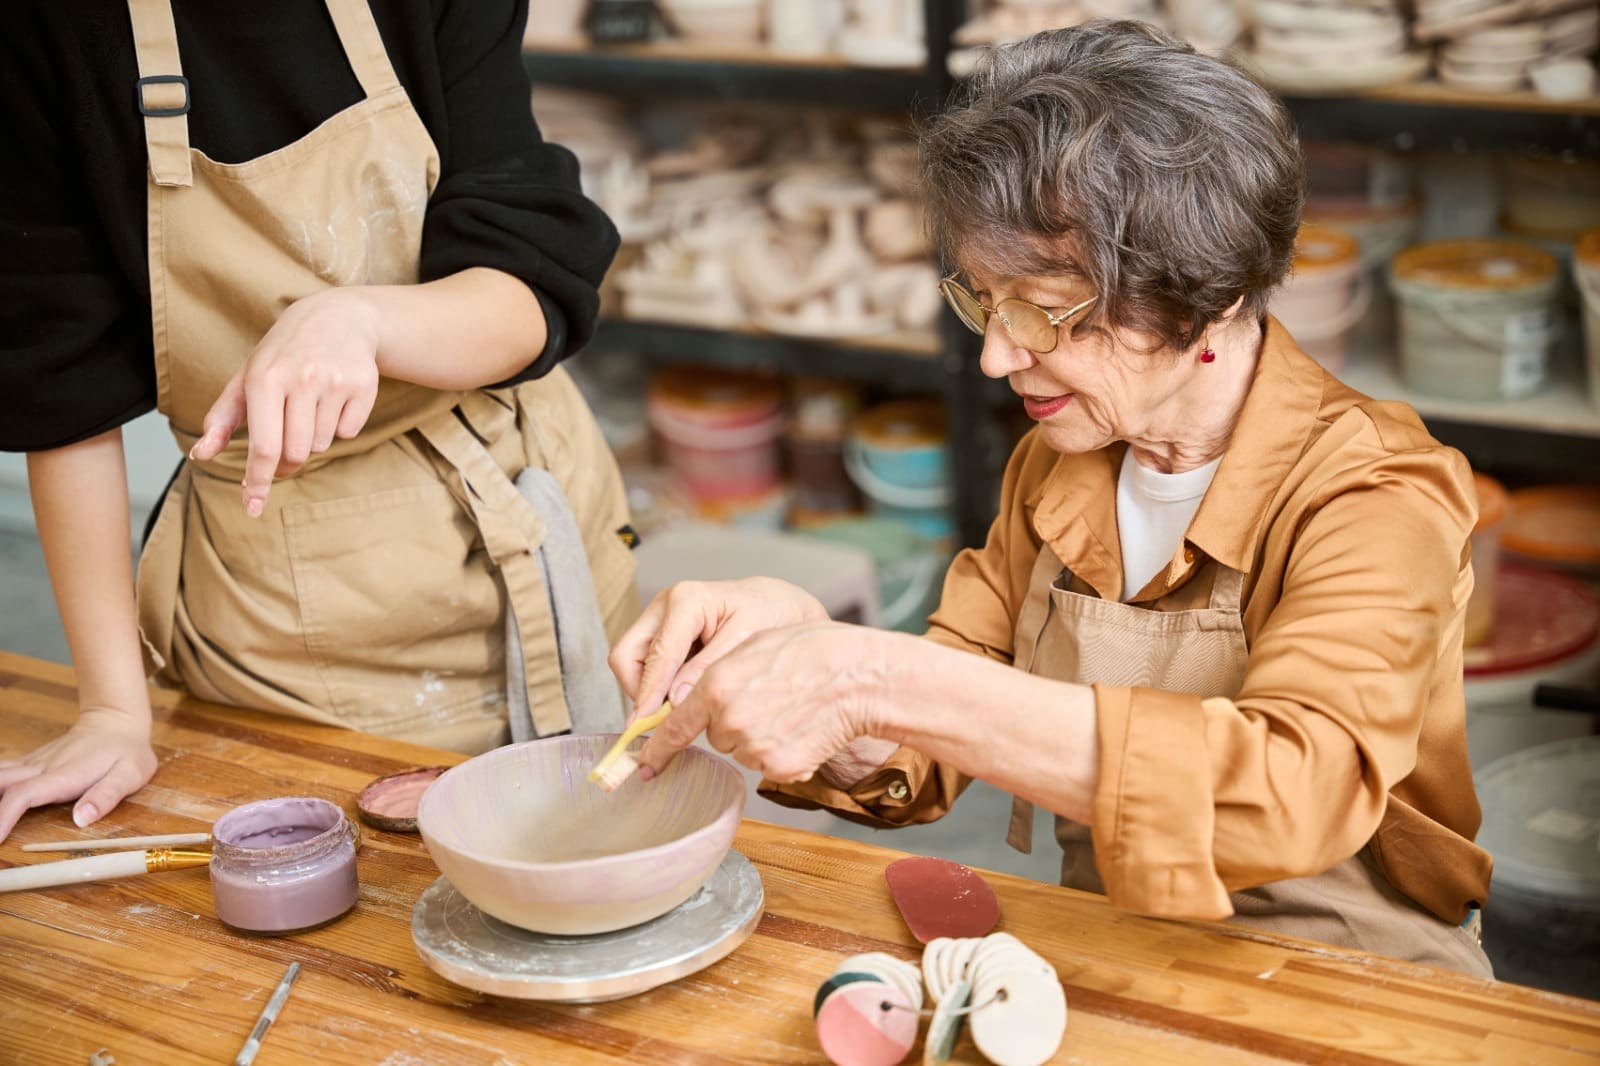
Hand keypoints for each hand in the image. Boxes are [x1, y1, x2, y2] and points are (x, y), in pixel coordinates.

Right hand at [0, 706, 157, 842]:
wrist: (116, 722)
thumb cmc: (127, 752)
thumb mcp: (130, 774)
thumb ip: (107, 796)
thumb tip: (81, 819)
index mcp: (63, 775)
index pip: (23, 795)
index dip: (3, 817)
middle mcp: (40, 768)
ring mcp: (32, 763)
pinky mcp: (29, 763)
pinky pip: (0, 771)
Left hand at [190, 287, 382, 514]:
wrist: (339, 317)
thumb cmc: (284, 353)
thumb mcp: (247, 377)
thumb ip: (222, 418)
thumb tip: (200, 455)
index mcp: (265, 378)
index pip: (264, 446)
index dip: (258, 481)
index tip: (252, 507)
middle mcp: (302, 379)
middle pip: (295, 453)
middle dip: (288, 460)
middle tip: (286, 442)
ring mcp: (335, 382)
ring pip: (322, 444)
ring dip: (313, 436)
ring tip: (311, 403)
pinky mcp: (363, 385)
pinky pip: (348, 431)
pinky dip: (339, 425)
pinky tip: (334, 398)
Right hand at [609, 577, 828, 721]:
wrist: (784, 603)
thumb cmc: (772, 615)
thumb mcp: (747, 642)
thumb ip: (708, 669)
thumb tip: (674, 699)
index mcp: (686, 601)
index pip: (655, 657)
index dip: (648, 694)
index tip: (643, 726)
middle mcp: (665, 604)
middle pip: (626, 656)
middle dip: (640, 690)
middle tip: (662, 719)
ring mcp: (661, 616)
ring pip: (631, 661)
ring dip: (648, 689)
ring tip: (679, 708)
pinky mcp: (664, 631)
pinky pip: (646, 663)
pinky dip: (658, 683)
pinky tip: (684, 695)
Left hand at [636, 622, 888, 783]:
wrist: (858, 676)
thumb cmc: (810, 652)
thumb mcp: (752, 646)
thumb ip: (715, 675)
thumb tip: (692, 701)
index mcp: (717, 684)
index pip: (676, 725)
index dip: (657, 748)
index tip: (644, 767)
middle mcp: (730, 719)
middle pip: (716, 736)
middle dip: (733, 722)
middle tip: (769, 698)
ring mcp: (756, 747)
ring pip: (743, 751)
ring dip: (758, 737)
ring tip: (790, 709)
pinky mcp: (781, 768)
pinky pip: (768, 766)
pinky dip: (782, 753)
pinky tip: (802, 729)